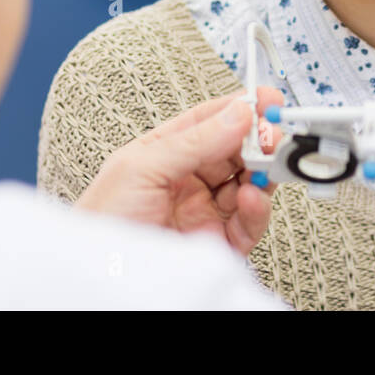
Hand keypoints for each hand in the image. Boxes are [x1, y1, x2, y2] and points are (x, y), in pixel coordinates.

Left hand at [74, 88, 283, 254]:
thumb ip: (192, 141)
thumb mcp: (141, 168)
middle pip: (235, 151)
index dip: (238, 109)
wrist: (101, 275)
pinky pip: (249, 222)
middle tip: (273, 133)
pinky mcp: (218, 243)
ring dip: (262, 172)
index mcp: (166, 152)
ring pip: (248, 183)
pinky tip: (252, 196)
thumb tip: (235, 115)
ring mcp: (204, 211)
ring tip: (266, 164)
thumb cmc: (103, 220)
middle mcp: (188, 180)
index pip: (209, 122)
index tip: (264, 99)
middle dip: (257, 139)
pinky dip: (258, 208)